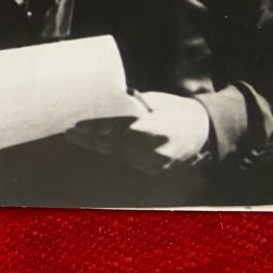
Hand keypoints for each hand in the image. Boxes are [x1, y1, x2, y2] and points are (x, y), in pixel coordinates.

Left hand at [66, 91, 210, 173]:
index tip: (77, 126)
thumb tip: (104, 101)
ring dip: (99, 147)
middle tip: (70, 132)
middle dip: (91, 140)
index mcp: (155, 129)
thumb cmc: (175, 109)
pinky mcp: (156, 171)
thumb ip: (131, 106)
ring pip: (119, 155)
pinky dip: (114, 153)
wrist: (202, 130)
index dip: (97, 130)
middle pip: (114, 146)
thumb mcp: (154, 101)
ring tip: (76, 137)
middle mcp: (155, 150)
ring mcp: (156, 164)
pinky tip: (95, 144)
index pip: (116, 131)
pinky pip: (129, 162)